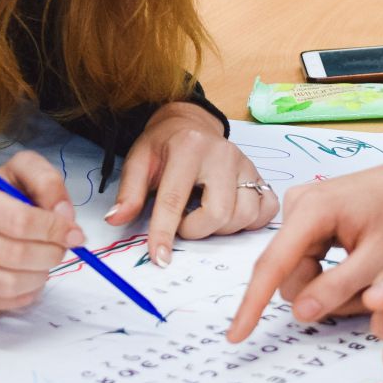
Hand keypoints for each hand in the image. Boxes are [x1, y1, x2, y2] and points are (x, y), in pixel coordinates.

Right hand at [0, 150, 79, 311]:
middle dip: (51, 253)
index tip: (73, 232)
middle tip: (59, 247)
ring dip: (41, 274)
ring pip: (11, 284)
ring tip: (43, 260)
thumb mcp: (19, 172)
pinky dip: (27, 292)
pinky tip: (28, 274)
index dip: (54, 229)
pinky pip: (5, 302)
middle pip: (17, 255)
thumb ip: (46, 182)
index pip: (20, 221)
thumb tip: (65, 217)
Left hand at [108, 102, 277, 265]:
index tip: (160, 258)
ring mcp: (246, 165)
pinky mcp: (260, 176)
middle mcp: (223, 154)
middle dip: (197, 230)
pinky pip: (266, 211)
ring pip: (244, 216)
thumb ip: (129, 191)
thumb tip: (116, 220)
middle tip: (183, 223)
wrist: (190, 123)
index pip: (175, 199)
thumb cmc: (163, 145)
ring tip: (203, 216)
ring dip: (221, 229)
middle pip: (218, 213)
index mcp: (188, 147)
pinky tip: (230, 214)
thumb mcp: (139, 160)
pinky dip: (250, 222)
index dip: (165, 233)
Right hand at [227, 155, 382, 340]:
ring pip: (300, 271)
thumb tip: (299, 312)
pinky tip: (360, 262)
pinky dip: (332, 272)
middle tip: (368, 289)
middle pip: (289, 273)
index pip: (272, 265)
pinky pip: (308, 260)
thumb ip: (338, 287)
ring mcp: (301, 210)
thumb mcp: (380, 259)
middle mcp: (297, 206)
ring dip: (331, 285)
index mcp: (311, 210)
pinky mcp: (309, 218)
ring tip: (370, 274)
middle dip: (322, 293)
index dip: (252, 304)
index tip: (236, 335)